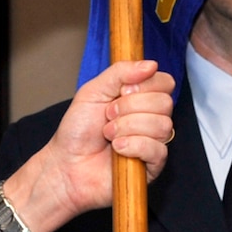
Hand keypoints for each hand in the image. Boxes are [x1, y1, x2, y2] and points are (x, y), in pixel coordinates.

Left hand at [0, 61, 175, 231]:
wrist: (65, 164)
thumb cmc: (77, 130)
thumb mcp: (94, 91)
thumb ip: (120, 73)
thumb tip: (151, 64)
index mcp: (140, 99)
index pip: (165, 82)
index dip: (145, 85)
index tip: (121, 92)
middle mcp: (150, 119)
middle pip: (165, 103)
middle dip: (131, 107)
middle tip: (108, 115)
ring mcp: (153, 142)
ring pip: (163, 126)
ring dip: (128, 127)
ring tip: (108, 134)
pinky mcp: (152, 167)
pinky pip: (157, 150)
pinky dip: (134, 146)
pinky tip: (117, 149)